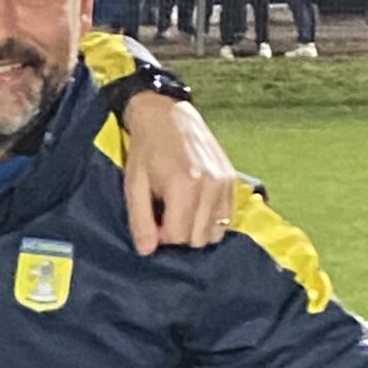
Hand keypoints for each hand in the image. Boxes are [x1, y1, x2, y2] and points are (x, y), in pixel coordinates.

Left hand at [123, 95, 236, 255]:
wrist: (167, 115)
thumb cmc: (146, 149)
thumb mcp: (134, 185)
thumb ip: (140, 220)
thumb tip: (147, 251)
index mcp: (184, 185)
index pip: (178, 236)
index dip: (161, 237)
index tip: (152, 222)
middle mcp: (211, 185)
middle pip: (198, 238)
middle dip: (179, 235)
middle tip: (165, 216)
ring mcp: (225, 183)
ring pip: (215, 233)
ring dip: (195, 230)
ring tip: (180, 211)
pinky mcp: (233, 180)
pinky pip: (226, 218)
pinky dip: (210, 220)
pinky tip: (195, 206)